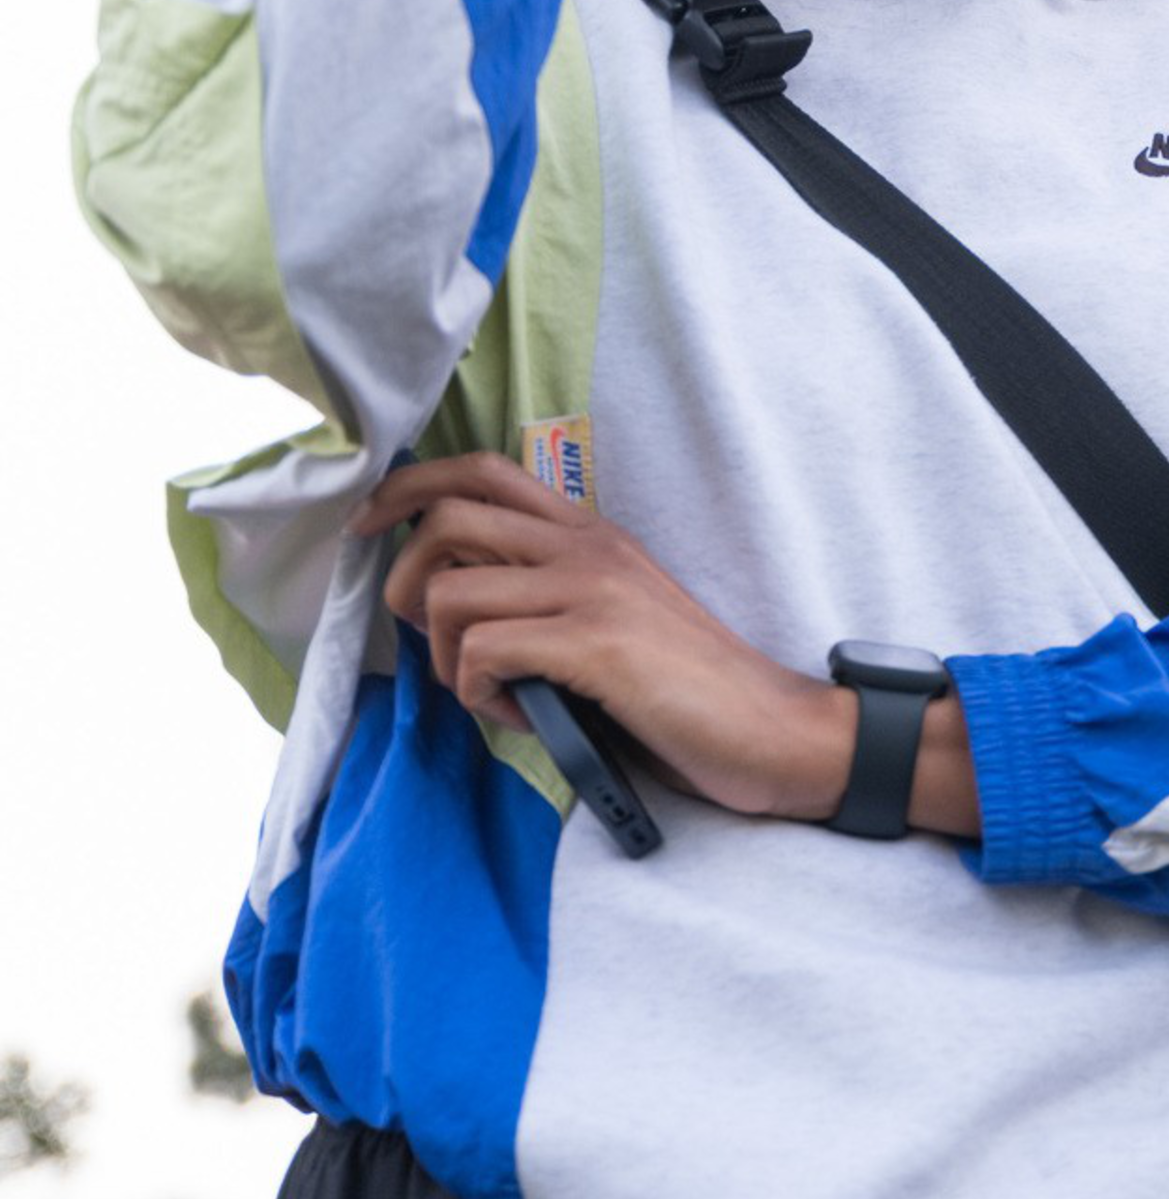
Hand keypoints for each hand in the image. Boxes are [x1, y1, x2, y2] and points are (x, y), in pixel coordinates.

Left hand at [364, 454, 857, 822]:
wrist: (768, 728)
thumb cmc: (686, 689)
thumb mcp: (614, 617)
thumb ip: (548, 596)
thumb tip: (458, 605)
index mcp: (593, 535)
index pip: (482, 471)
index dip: (406, 487)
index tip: (370, 529)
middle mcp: (588, 547)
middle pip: (447, 515)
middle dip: (401, 579)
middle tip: (420, 634)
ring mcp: (593, 591)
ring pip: (448, 591)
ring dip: (441, 655)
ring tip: (488, 690)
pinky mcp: (594, 644)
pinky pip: (480, 653)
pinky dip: (479, 696)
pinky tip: (525, 715)